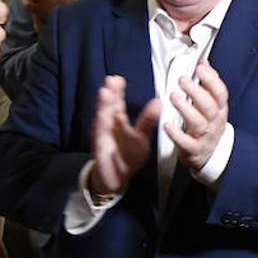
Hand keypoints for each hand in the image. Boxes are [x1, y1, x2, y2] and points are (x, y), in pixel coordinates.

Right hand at [88, 76, 158, 196]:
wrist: (116, 178)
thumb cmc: (127, 156)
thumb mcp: (141, 138)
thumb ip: (147, 121)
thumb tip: (158, 101)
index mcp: (118, 122)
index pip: (117, 103)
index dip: (117, 91)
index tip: (119, 79)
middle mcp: (108, 126)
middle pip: (107, 107)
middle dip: (108, 94)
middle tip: (111, 81)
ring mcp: (102, 137)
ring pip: (101, 119)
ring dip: (102, 107)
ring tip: (105, 93)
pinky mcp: (99, 150)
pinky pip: (99, 138)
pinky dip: (100, 127)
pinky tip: (102, 117)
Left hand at [166, 61, 229, 171]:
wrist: (209, 155)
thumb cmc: (208, 125)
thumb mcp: (212, 105)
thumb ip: (208, 84)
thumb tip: (204, 63)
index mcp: (220, 109)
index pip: (220, 93)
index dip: (211, 79)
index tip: (200, 67)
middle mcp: (215, 122)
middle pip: (209, 106)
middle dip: (196, 91)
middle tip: (182, 80)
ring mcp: (205, 137)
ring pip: (198, 123)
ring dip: (186, 108)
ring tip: (174, 97)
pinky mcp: (194, 150)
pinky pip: (186, 142)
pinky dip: (176, 134)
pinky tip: (167, 124)